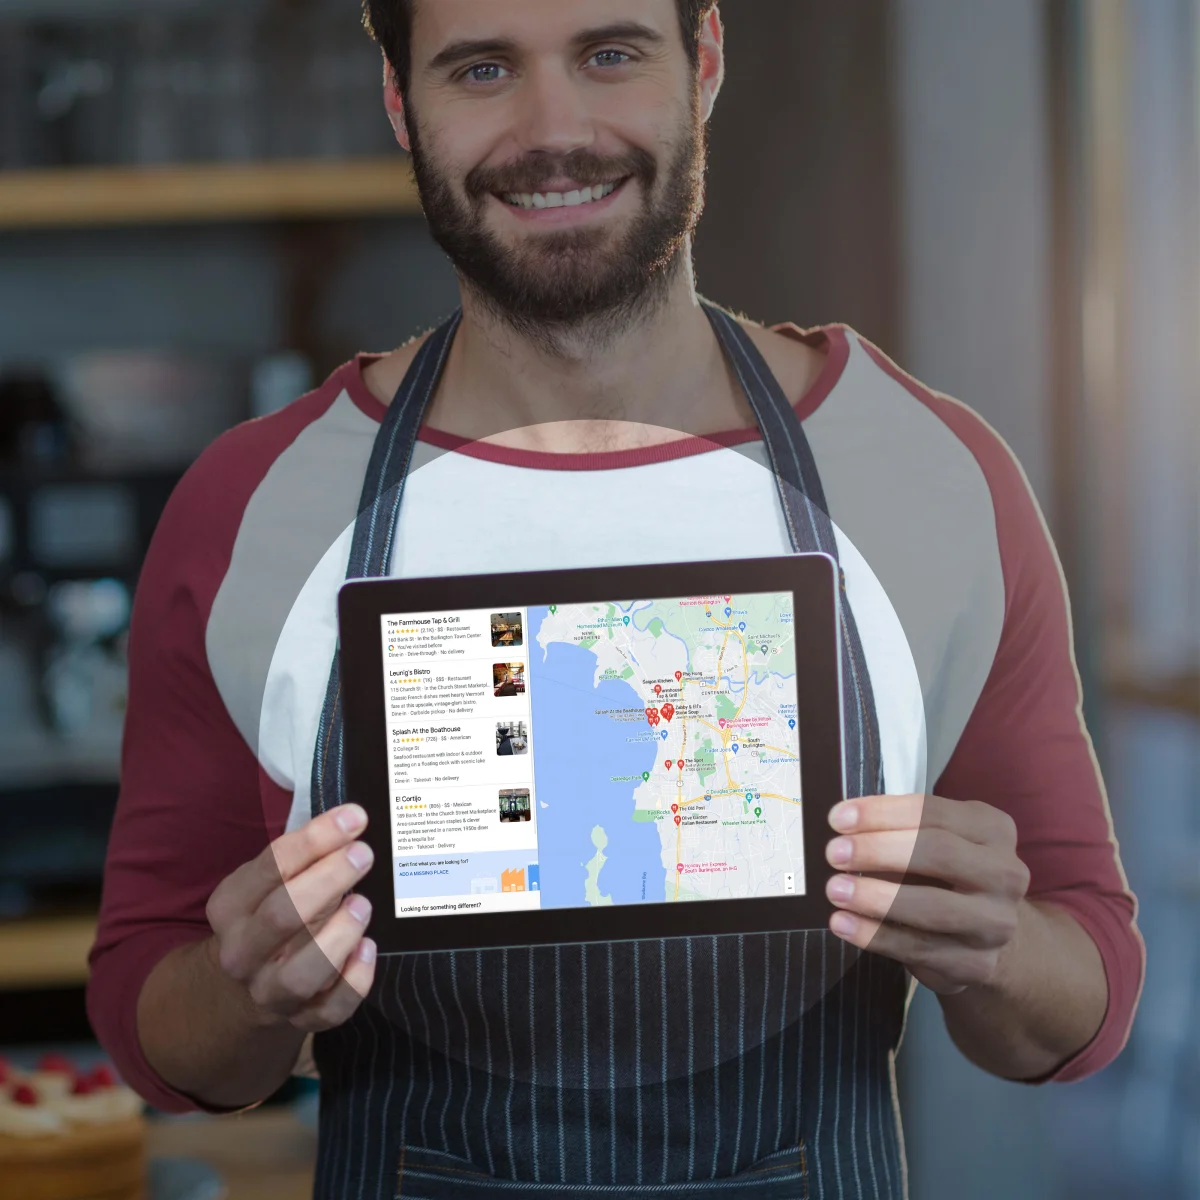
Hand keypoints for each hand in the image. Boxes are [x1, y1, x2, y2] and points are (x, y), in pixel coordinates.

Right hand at [205, 805, 377, 1032]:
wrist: (246, 985)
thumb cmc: (273, 913)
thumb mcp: (272, 881)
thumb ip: (306, 855)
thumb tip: (353, 821)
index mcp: (230, 906)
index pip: (270, 868)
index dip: (315, 839)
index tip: (354, 818)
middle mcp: (243, 952)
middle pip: (282, 916)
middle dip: (327, 881)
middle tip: (363, 855)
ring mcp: (269, 991)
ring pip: (301, 974)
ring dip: (338, 936)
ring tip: (363, 904)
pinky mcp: (301, 1018)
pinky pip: (329, 1010)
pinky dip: (354, 981)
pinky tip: (368, 949)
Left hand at [824, 794, 1030, 993]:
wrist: (987, 935)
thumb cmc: (946, 874)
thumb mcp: (932, 840)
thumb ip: (897, 830)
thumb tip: (842, 826)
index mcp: (992, 829)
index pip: (933, 812)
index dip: (882, 814)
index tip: (838, 818)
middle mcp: (1004, 873)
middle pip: (938, 853)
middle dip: (878, 851)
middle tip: (834, 853)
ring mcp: (996, 923)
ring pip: (932, 907)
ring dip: (875, 897)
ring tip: (835, 889)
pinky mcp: (977, 965)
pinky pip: (919, 948)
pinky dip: (874, 935)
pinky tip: (843, 923)